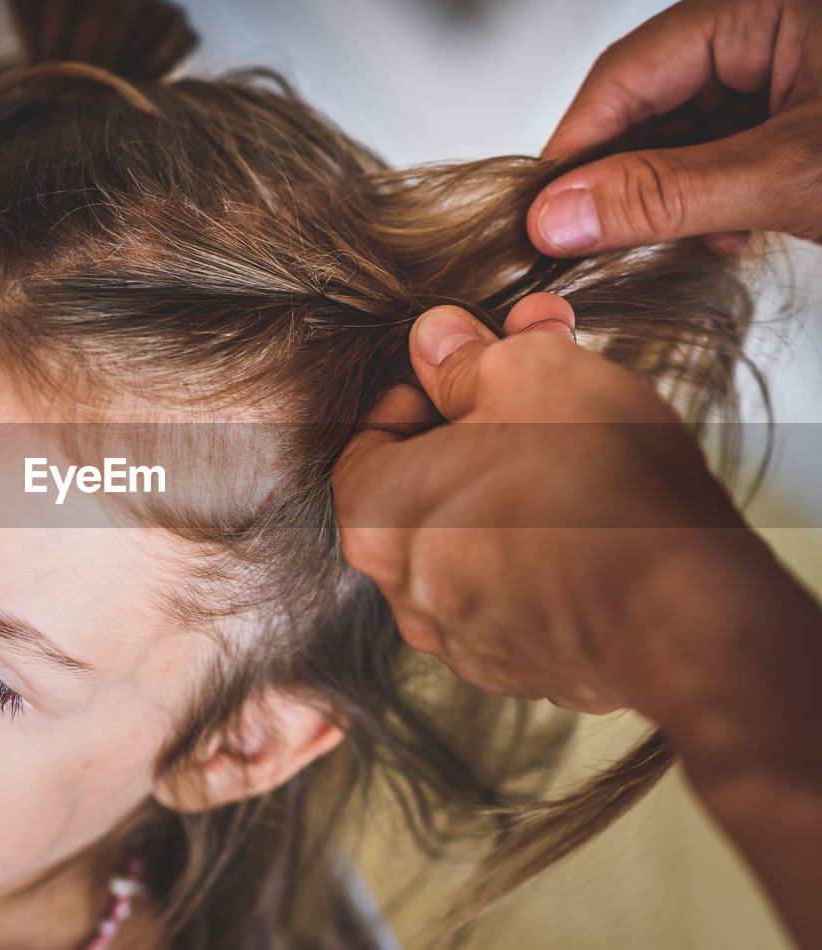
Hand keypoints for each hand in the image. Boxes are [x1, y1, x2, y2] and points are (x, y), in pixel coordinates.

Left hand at [331, 293, 750, 714]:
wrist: (686, 611)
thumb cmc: (597, 484)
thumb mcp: (528, 373)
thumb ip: (466, 357)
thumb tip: (437, 341)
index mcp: (376, 519)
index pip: (366, 439)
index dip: (422, 388)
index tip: (469, 364)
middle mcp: (405, 591)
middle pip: (425, 488)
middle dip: (476, 429)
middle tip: (533, 385)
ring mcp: (465, 640)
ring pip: (472, 541)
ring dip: (512, 487)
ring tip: (577, 444)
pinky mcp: (527, 667)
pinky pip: (517, 591)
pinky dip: (544, 549)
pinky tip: (594, 514)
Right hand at [527, 0, 821, 255]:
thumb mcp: (789, 175)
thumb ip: (668, 193)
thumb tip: (561, 215)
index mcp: (763, 8)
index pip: (625, 73)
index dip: (575, 149)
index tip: (542, 215)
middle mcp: (769, 31)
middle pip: (649, 105)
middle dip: (627, 179)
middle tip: (596, 240)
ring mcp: (788, 74)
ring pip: (684, 135)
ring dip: (670, 197)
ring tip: (685, 240)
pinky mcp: (799, 118)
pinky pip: (725, 152)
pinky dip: (712, 199)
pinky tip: (726, 231)